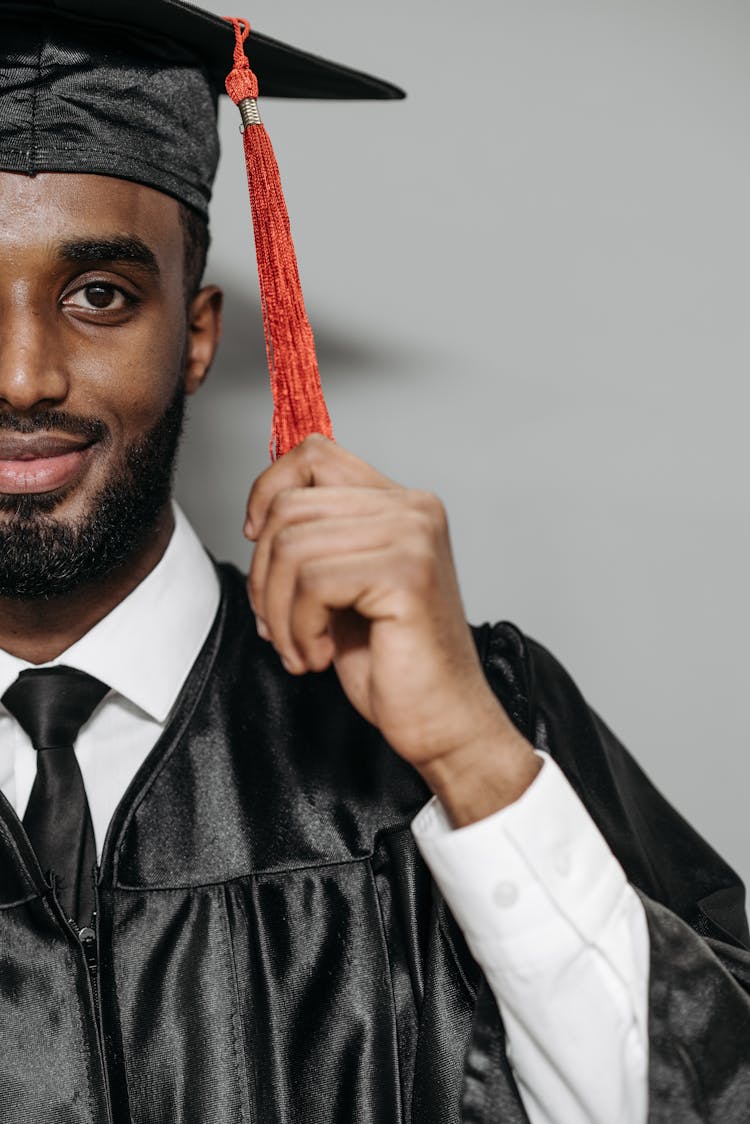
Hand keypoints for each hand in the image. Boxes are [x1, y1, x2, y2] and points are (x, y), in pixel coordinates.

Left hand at [246, 436, 539, 823]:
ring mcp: (413, 537)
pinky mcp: (406, 574)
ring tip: (301, 646)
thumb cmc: (393, 661)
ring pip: (292, 548)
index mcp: (399, 504)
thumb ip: (317, 539)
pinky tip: (320, 653)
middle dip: (263, 576)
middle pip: (290, 509)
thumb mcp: (342, 585)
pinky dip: (299, 628)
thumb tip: (260, 515)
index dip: (268, 491)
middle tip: (279, 625)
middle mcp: (412, 509)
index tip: (257, 540)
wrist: (442, 719)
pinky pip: (312, 583)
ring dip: (278, 611)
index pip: (314, 454)